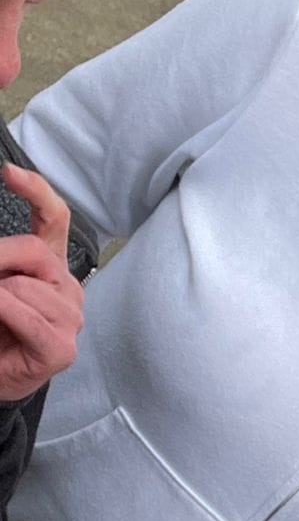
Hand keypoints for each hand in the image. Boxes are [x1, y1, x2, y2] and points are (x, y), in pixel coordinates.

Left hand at [0, 164, 83, 402]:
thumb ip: (4, 258)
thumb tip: (5, 241)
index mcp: (51, 267)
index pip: (54, 219)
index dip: (37, 192)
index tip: (9, 172)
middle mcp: (67, 288)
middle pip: (35, 251)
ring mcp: (70, 319)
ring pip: (24, 286)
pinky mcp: (61, 348)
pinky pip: (26, 315)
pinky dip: (4, 314)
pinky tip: (1, 327)